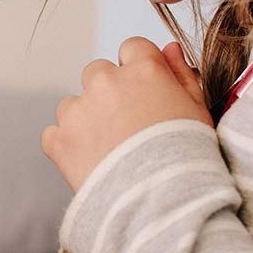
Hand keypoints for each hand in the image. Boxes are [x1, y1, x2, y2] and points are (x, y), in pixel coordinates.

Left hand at [42, 39, 209, 190]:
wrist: (163, 204)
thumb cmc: (189, 159)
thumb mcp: (199, 112)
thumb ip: (182, 75)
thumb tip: (169, 48)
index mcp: (142, 71)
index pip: (132, 48)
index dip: (138, 71)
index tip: (145, 94)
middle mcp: (106, 83)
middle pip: (97, 72)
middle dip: (109, 93)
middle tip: (127, 127)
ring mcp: (78, 111)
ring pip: (73, 104)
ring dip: (85, 120)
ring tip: (110, 151)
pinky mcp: (59, 141)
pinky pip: (54, 135)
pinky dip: (67, 147)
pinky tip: (91, 164)